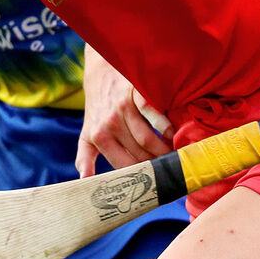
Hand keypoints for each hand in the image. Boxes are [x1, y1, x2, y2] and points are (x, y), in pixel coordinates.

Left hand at [76, 47, 173, 177]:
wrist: (101, 74)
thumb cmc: (97, 109)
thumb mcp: (86, 134)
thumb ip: (85, 158)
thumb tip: (85, 181)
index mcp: (98, 137)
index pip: (124, 166)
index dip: (141, 177)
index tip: (155, 184)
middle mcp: (110, 124)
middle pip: (140, 155)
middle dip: (157, 166)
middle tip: (170, 172)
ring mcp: (123, 108)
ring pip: (148, 139)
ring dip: (163, 150)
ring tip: (174, 156)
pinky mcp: (136, 93)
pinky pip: (154, 114)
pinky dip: (165, 127)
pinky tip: (173, 134)